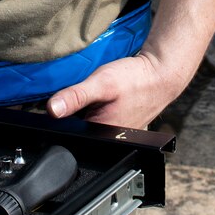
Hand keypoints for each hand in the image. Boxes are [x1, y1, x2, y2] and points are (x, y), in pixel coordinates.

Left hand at [46, 49, 185, 129]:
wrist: (161, 74)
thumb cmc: (136, 79)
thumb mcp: (102, 82)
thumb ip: (76, 96)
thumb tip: (52, 110)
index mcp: (101, 134)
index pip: (68, 131)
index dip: (62, 116)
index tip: (70, 101)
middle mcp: (108, 139)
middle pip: (78, 128)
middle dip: (76, 113)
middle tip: (88, 95)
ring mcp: (116, 133)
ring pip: (89, 123)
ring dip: (87, 110)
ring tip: (100, 97)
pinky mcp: (121, 126)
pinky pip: (100, 119)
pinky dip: (99, 109)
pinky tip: (106, 99)